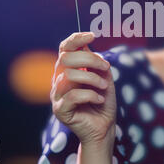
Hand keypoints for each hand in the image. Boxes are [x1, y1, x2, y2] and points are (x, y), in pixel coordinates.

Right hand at [50, 32, 116, 148]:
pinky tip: (99, 99)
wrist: (104, 127)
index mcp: (67, 69)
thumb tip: (87, 47)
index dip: (75, 39)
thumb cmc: (103, 100)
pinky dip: (91, 95)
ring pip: (70, 76)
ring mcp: (56, 95)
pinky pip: (73, 95)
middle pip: (66, 58)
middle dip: (91, 60)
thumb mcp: (104, 77)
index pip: (64, 49)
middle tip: (107, 69)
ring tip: (104, 87)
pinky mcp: (60, 110)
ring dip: (93, 79)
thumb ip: (95, 62)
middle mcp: (58, 80)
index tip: (92, 36)